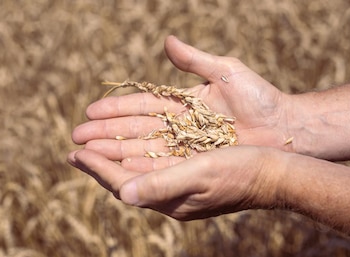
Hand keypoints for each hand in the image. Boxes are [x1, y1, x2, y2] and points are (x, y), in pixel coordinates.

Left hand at [67, 146, 282, 219]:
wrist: (276, 173)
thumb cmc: (241, 171)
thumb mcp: (199, 173)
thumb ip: (161, 182)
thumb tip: (122, 193)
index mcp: (168, 199)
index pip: (121, 184)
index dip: (97, 168)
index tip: (74, 152)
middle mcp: (169, 195)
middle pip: (124, 179)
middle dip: (98, 164)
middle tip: (73, 151)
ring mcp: (179, 186)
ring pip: (136, 171)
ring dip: (113, 157)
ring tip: (93, 147)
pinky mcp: (189, 175)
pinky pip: (152, 166)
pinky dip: (135, 155)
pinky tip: (129, 147)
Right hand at [72, 36, 294, 163]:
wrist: (287, 129)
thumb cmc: (260, 98)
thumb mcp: (226, 72)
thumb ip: (195, 60)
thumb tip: (166, 41)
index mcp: (181, 103)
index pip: (140, 105)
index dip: (114, 109)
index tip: (89, 112)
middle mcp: (177, 126)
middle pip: (133, 130)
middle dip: (104, 135)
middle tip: (75, 139)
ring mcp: (183, 147)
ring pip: (141, 150)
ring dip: (113, 153)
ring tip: (86, 155)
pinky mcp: (192, 165)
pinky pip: (159, 167)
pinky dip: (137, 169)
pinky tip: (116, 170)